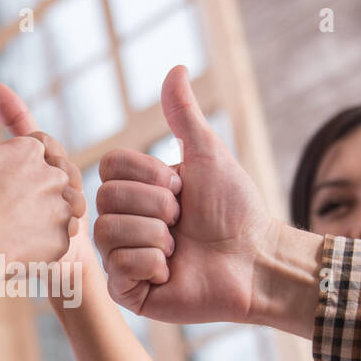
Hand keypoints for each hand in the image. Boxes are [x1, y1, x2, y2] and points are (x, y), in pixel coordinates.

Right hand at [0, 61, 83, 264]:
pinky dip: (46, 241)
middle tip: (8, 208)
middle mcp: (54, 174)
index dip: (23, 160)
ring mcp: (62, 208)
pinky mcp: (64, 241)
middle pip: (54, 175)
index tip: (4, 178)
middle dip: (38, 186)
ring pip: (63, 206)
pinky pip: (62, 238)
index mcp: (31, 150)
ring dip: (47, 213)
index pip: (40, 146)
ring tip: (16, 228)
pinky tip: (21, 247)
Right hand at [94, 65, 278, 323]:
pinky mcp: (127, 292)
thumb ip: (184, 116)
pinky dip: (153, 264)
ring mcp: (121, 259)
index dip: (148, 174)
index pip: (108, 167)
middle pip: (104, 198)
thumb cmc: (235, 210)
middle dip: (156, 206)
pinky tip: (172, 271)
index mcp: (134, 192)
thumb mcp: (207, 155)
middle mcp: (121, 223)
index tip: (181, 187)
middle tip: (183, 220)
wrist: (256, 259)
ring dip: (157, 236)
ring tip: (180, 248)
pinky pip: (119, 267)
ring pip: (110, 232)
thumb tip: (176, 68)